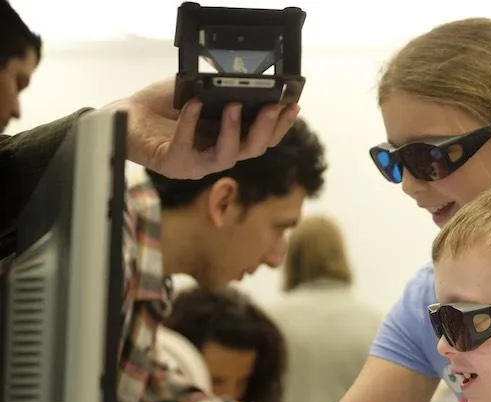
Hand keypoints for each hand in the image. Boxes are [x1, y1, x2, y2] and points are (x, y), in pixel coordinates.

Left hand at [105, 78, 299, 179]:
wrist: (127, 116)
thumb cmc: (163, 106)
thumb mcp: (199, 92)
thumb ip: (220, 90)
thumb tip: (244, 78)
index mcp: (228, 139)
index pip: (262, 138)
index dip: (280, 126)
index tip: (292, 105)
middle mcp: (217, 155)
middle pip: (253, 150)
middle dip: (267, 129)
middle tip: (272, 107)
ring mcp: (196, 164)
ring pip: (227, 157)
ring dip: (235, 131)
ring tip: (235, 105)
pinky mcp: (173, 164)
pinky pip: (185, 146)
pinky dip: (190, 123)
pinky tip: (194, 104)